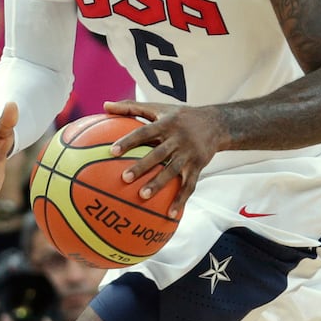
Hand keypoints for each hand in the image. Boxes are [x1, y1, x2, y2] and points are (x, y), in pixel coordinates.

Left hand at [104, 100, 229, 219]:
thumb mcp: (159, 108)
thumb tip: (104, 105)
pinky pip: (189, 185)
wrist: (216, 123)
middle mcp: (178, 138)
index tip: (112, 151)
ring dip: (159, 184)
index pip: (145, 132)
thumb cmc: (180, 116)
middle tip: (124, 178)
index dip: (129, 141)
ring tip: (142, 196)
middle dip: (142, 166)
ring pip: (173, 171)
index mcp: (166, 124)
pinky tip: (169, 214)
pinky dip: (180, 200)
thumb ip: (132, 108)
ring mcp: (189, 154)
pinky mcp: (198, 166)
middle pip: (159, 153)